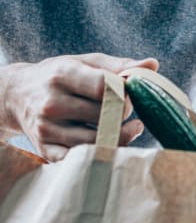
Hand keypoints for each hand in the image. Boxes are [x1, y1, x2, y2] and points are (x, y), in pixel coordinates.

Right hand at [3, 52, 158, 159]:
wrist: (16, 95)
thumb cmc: (59, 75)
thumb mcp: (85, 62)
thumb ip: (120, 65)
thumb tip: (153, 65)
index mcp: (63, 75)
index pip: (104, 88)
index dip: (126, 92)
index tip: (131, 93)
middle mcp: (52, 103)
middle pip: (105, 116)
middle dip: (124, 114)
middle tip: (129, 110)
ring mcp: (48, 129)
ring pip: (97, 141)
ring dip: (122, 136)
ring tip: (131, 128)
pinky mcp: (46, 150)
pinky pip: (82, 160)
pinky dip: (102, 154)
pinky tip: (112, 143)